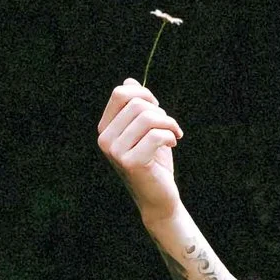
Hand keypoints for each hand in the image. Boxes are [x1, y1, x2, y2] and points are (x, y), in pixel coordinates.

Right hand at [97, 78, 184, 225]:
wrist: (159, 197)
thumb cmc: (154, 161)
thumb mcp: (144, 130)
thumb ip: (136, 107)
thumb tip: (130, 82)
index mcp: (105, 128)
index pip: (120, 93)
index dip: (144, 93)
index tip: (158, 107)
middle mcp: (105, 139)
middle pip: (136, 104)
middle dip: (160, 111)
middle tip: (170, 126)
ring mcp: (115, 152)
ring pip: (147, 118)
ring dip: (168, 123)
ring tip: (174, 133)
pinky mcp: (130, 163)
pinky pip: (156, 135)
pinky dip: (170, 136)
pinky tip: (173, 144)